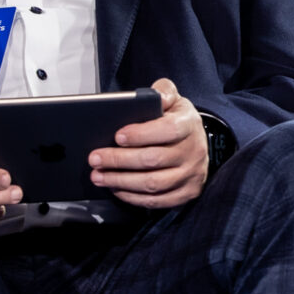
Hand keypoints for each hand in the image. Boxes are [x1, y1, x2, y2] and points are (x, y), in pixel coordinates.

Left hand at [90, 77, 210, 209]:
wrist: (198, 144)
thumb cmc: (178, 121)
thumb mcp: (174, 100)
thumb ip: (163, 91)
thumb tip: (154, 95)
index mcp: (189, 124)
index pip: (167, 130)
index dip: (141, 134)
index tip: (117, 136)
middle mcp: (193, 151)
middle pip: (153, 160)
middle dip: (119, 160)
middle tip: (95, 158)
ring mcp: (191, 175)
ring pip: (152, 184)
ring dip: (121, 181)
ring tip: (98, 176)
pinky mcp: (186, 193)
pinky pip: (157, 201)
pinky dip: (132, 197)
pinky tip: (116, 188)